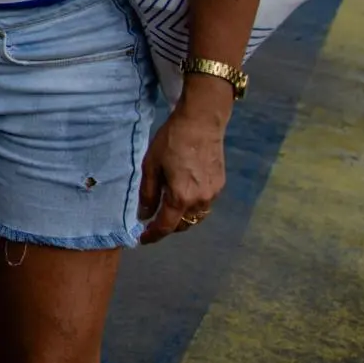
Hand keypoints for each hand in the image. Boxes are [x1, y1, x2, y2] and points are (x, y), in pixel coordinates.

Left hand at [136, 85, 230, 242]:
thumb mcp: (151, 166)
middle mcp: (200, 200)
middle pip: (183, 225)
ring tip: (167, 210)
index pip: (166, 226)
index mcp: (181, 197)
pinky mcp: (220, 185)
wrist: (201, 123)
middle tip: (153, 222)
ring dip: (181, 219)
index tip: (143, 239)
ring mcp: (213, 194)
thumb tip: (144, 215)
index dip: (153, 235)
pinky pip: (204, 205)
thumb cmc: (171, 141)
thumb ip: (148, 194)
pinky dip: (192, 207)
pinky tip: (183, 196)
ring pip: (196, 217)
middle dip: (168, 227)